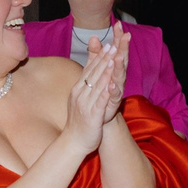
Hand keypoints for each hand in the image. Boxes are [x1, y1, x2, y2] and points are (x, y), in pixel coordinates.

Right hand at [63, 27, 124, 156]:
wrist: (73, 142)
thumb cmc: (79, 121)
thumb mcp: (81, 99)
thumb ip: (86, 84)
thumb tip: (88, 73)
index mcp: (78, 89)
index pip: (90, 70)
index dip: (100, 57)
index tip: (108, 44)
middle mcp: (81, 94)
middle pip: (94, 74)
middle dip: (104, 59)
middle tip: (113, 45)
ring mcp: (86, 104)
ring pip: (97, 85)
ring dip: (106, 71)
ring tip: (113, 58)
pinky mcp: (92, 116)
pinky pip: (100, 102)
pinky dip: (106, 92)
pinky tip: (112, 84)